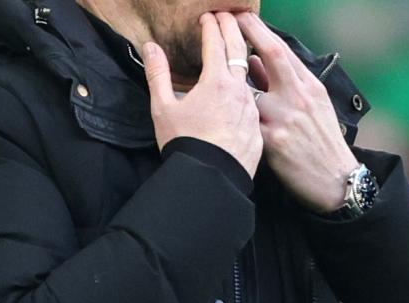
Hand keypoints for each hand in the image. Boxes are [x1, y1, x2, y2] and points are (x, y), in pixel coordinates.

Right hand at [143, 12, 262, 177]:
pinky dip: (248, 91)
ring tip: (237, 53)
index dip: (211, 25)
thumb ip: (157, 75)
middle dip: (233, 28)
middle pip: (240, 50)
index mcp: (216, 82)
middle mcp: (239, 91)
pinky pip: (253, 103)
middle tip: (228, 16)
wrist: (210, 181)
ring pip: (250, 77)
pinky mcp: (257, 129)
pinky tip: (242, 95)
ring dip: (243, 60)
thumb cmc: (185, 144)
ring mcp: (252, 110)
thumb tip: (150, 48)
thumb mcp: (163, 108)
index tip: (207, 16)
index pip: (216, 42)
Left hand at [236, 11, 358, 212]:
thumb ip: (284, 83)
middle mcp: (299, 97)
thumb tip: (252, 61)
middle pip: (272, 55)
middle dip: (247, 34)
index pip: (281, 50)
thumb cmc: (320, 141)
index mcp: (309, 86)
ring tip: (212, 71)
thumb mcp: (313, 106)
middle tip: (223, 19)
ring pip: (252, 90)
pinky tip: (218, 111)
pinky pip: (247, 123)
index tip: (241, 16)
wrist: (335, 179)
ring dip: (232, 80)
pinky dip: (233, 114)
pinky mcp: (274, 142)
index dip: (259, 30)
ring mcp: (286, 118)